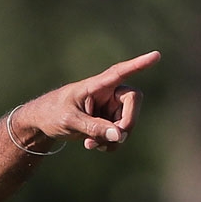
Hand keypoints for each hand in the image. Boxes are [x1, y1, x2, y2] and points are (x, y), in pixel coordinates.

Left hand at [14, 50, 160, 152]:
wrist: (44, 123)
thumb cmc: (53, 114)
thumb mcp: (70, 121)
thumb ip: (93, 127)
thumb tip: (120, 136)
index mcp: (96, 85)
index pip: (120, 73)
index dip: (139, 65)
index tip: (156, 55)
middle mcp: (108, 93)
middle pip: (132, 103)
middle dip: (126, 124)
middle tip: (114, 140)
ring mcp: (110, 107)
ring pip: (126, 123)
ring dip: (114, 138)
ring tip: (92, 145)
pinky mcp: (109, 121)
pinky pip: (119, 134)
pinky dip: (110, 143)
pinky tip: (94, 146)